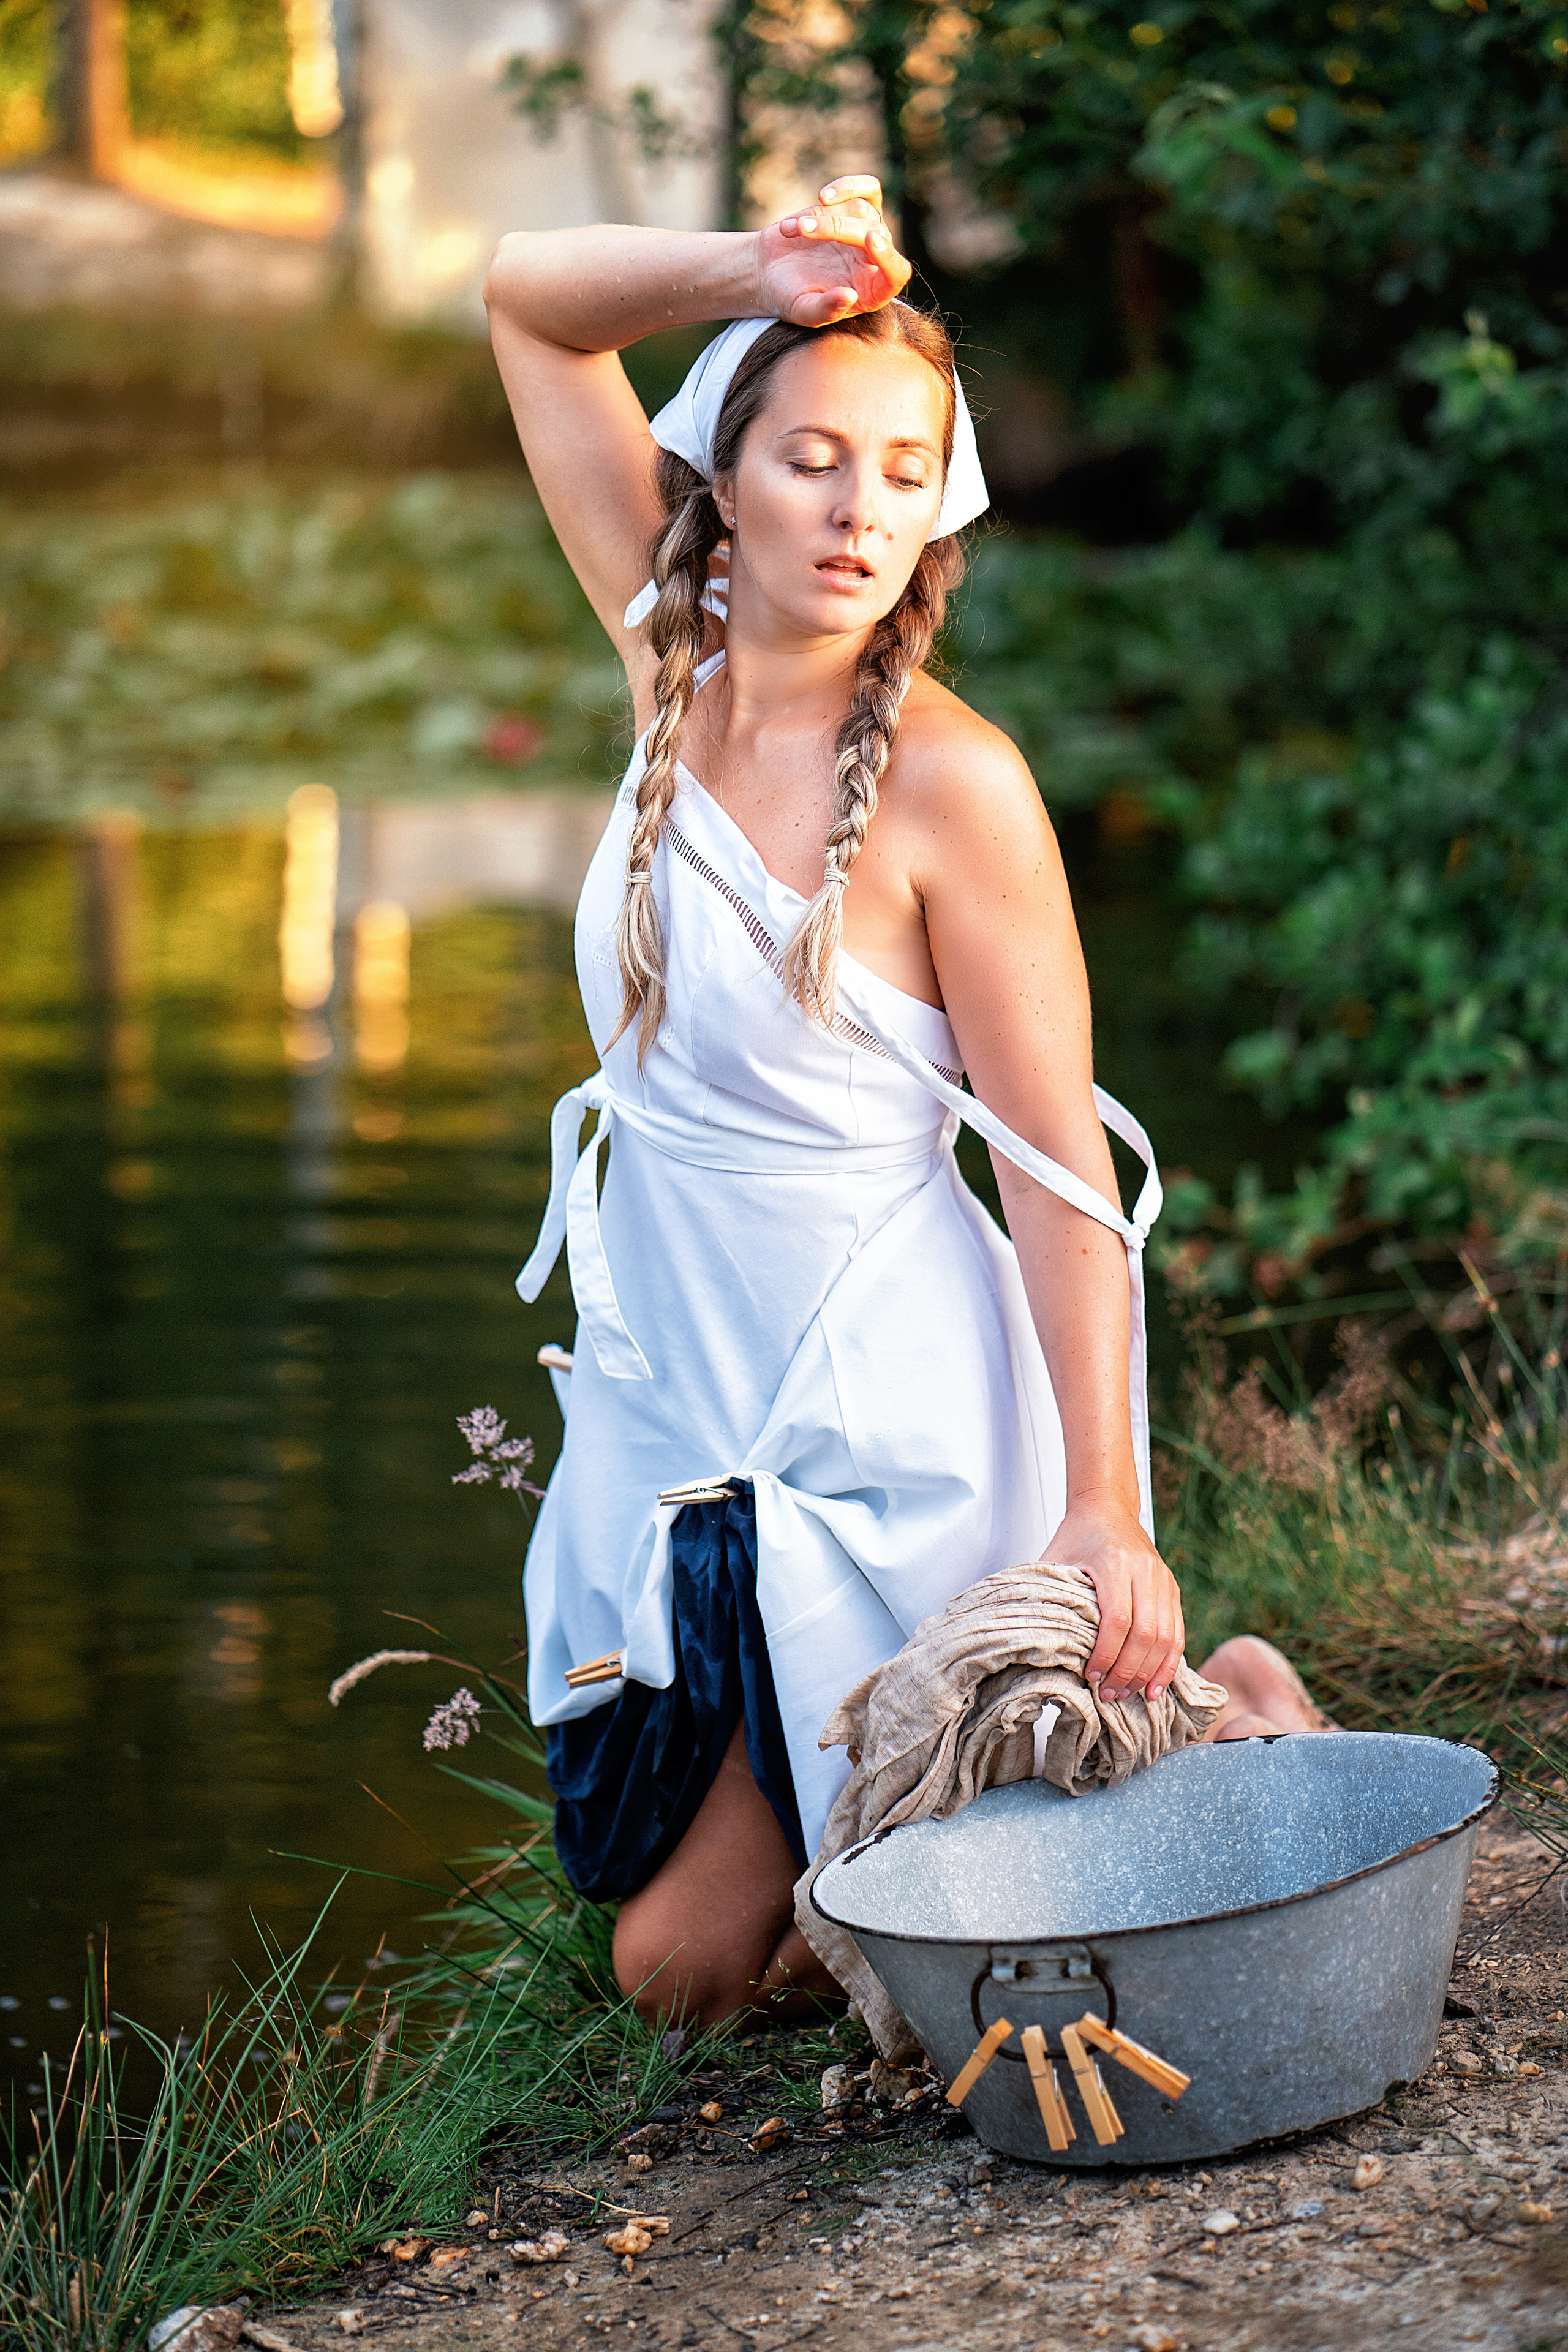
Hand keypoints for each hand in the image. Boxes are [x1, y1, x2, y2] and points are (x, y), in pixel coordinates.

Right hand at [753, 174, 912, 327]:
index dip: (888, 257)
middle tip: (804, 230)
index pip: (896, 274)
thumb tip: (850, 296)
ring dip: (824, 215)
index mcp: (871, 291)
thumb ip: (827, 310)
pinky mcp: (856, 210)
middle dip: (837, 228)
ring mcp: (866, 233)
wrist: (770, 270)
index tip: (870, 240)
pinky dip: (846, 187)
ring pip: (863, 210)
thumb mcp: (804, 310)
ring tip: (795, 228)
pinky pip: (867, 189)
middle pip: (875, 233)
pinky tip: (823, 196)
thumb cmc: (789, 297)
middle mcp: (873, 262)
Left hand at [1040, 1500, 1184, 1703]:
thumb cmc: (1077, 1535)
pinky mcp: (1172, 1589)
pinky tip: (1156, 1685)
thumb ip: (1049, 1595)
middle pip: (1145, 1634)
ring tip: (1130, 1695)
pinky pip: (1177, 1632)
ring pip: (1166, 1637)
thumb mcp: (1056, 1560)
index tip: (1091, 1675)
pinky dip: (1169, 1662)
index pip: (1117, 1619)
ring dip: (1149, 1672)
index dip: (1106, 1654)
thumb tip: (1034, 1639)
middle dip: (1127, 1671)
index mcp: (1114, 1562)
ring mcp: (1163, 1580)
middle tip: (1109, 1694)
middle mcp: (1145, 1571)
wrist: (1107, 1508)